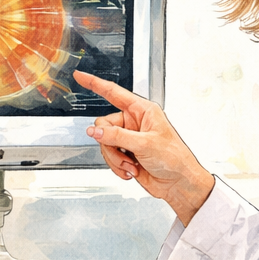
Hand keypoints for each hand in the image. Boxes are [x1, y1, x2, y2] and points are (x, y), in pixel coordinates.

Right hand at [73, 70, 214, 225]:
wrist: (178, 183)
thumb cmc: (174, 158)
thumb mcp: (144, 143)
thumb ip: (116, 136)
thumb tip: (95, 131)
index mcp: (142, 111)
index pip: (113, 93)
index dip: (95, 83)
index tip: (80, 76)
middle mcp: (134, 122)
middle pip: (104, 125)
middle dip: (110, 144)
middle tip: (124, 154)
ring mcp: (129, 138)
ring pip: (104, 143)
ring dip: (115, 158)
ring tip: (131, 165)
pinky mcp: (126, 153)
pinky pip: (109, 156)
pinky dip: (117, 166)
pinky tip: (130, 170)